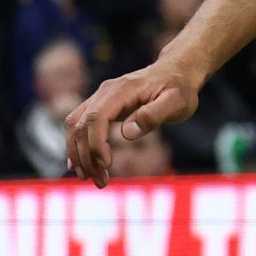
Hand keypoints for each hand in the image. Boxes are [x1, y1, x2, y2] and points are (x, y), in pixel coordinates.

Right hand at [65, 60, 201, 185]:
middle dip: (86, 156)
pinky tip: (82, 166)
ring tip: (90, 178)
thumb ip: (154, 115)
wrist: (176, 72)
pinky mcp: (100, 106)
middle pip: (81, 125)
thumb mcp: (178, 101)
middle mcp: (104, 92)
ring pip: (75, 127)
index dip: (96, 144)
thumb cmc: (180, 89)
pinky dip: (77, 146)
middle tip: (101, 182)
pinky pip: (79, 126)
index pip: (97, 118)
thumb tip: (127, 133)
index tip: (106, 165)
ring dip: (78, 154)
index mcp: (121, 90)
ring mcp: (99, 98)